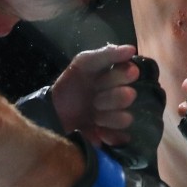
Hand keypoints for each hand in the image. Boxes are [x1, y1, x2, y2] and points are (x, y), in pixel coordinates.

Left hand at [16, 45, 165, 168]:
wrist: (54, 110)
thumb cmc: (71, 84)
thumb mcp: (83, 63)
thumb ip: (106, 54)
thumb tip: (132, 49)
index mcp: (116, 76)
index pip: (129, 72)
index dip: (120, 75)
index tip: (103, 79)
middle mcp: (120, 96)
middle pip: (128, 96)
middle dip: (109, 98)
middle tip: (94, 99)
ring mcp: (116, 117)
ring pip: (125, 118)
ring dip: (107, 117)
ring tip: (94, 116)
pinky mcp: (111, 135)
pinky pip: (121, 137)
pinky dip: (109, 134)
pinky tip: (97, 131)